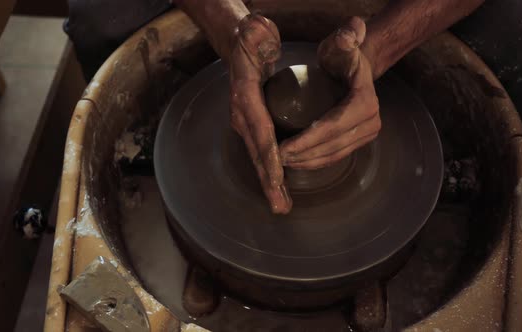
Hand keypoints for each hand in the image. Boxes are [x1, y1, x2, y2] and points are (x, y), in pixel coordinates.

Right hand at [229, 15, 291, 213]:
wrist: (240, 46)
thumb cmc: (252, 39)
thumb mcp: (255, 30)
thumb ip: (258, 33)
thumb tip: (261, 36)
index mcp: (245, 95)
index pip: (259, 128)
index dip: (269, 154)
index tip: (278, 176)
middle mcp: (242, 113)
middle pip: (257, 152)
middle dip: (268, 181)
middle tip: (280, 205)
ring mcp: (245, 122)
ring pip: (259, 157)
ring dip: (269, 183)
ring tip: (281, 205)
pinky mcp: (252, 126)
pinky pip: (262, 152)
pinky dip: (270, 172)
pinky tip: (280, 189)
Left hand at [280, 17, 380, 168]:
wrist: (353, 68)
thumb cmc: (341, 55)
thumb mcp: (342, 43)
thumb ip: (347, 36)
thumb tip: (349, 35)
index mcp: (366, 103)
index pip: (332, 127)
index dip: (307, 141)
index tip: (283, 147)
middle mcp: (371, 123)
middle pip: (332, 146)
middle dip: (303, 156)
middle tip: (276, 158)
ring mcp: (367, 135)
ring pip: (333, 155)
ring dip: (307, 163)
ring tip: (282, 162)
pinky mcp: (359, 142)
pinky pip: (335, 156)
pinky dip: (314, 162)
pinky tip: (295, 161)